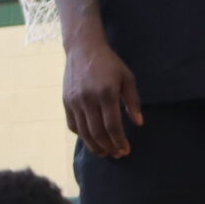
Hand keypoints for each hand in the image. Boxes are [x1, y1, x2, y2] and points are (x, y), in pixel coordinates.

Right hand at [65, 39, 141, 158]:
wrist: (83, 49)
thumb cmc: (109, 63)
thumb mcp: (127, 78)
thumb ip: (133, 101)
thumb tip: (138, 123)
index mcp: (106, 93)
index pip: (112, 126)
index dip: (119, 141)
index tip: (126, 150)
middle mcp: (88, 99)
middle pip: (97, 132)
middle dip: (108, 147)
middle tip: (117, 154)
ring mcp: (75, 101)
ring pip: (84, 132)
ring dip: (95, 146)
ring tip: (104, 152)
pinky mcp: (66, 101)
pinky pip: (72, 125)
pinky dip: (82, 136)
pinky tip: (91, 139)